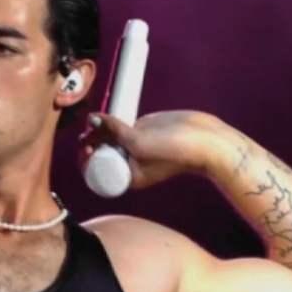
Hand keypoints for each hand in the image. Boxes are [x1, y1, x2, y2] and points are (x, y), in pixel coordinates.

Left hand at [78, 110, 219, 188]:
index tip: (86, 146)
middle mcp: (129, 163)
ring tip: (95, 122)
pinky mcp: (142, 130)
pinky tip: (104, 115)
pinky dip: (111, 121)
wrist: (205, 139)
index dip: (87, 159)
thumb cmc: (174, 149)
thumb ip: (114, 131)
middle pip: (101, 152)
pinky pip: (121, 126)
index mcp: (128, 176)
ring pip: (109, 138)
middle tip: (89, 132)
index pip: (99, 171)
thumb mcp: (138, 142)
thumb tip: (92, 120)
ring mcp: (135, 146)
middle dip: (91, 142)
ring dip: (99, 130)